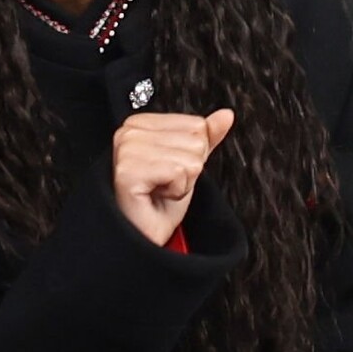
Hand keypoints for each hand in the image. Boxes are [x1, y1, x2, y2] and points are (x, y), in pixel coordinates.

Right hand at [112, 108, 234, 245]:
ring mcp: (127, 150)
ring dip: (182, 183)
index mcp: (140, 124)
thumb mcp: (188, 166)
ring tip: (160, 191)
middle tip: (164, 185)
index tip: (168, 172)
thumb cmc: (158, 205)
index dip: (190, 155)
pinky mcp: (129, 171)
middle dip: (188, 170)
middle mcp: (129, 132)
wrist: (145, 236)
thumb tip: (225, 115)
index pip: (195, 124)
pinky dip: (176, 191)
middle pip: (195, 140)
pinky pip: (178, 172)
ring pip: (189, 157)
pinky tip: (156, 196)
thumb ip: (205, 138)